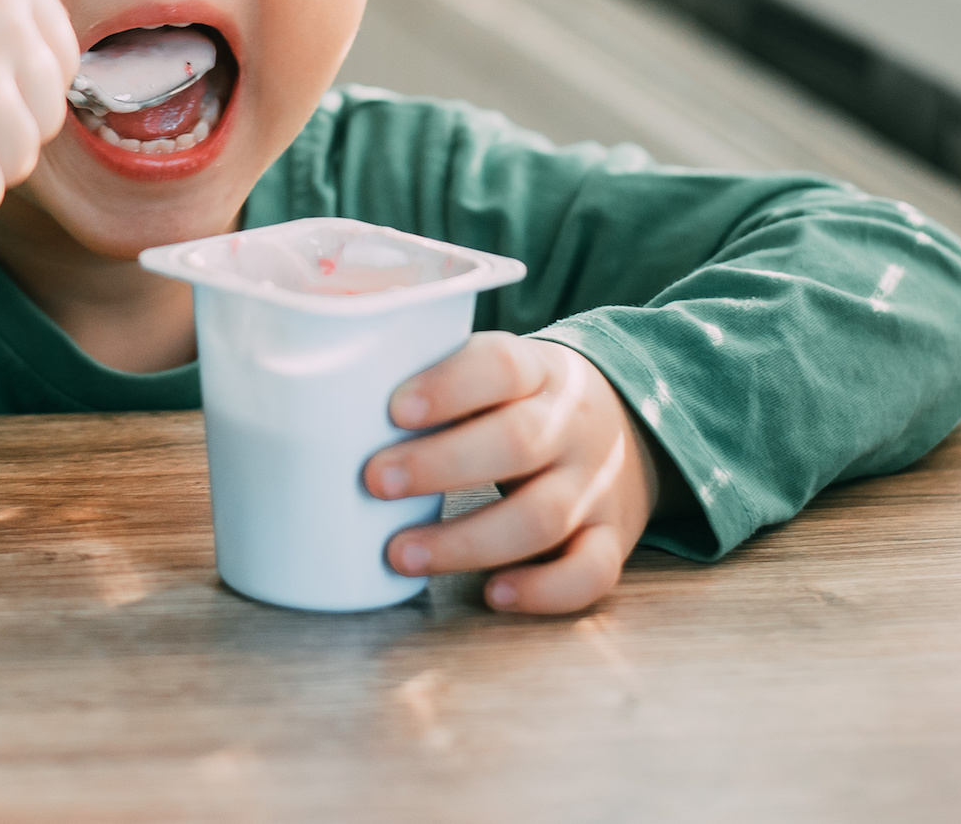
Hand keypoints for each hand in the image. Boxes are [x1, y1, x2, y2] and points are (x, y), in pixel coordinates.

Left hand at [363, 333, 662, 614]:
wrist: (631, 427)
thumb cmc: (527, 404)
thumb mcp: (500, 375)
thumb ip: (441, 384)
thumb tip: (329, 403)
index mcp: (539, 371)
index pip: (501, 365)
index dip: (448, 387)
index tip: (394, 410)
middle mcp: (573, 424)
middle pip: (517, 442)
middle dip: (441, 465)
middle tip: (375, 482)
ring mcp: (597, 484)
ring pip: (543, 516)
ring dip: (467, 541)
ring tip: (401, 554)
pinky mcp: (614, 537)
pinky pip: (590, 572)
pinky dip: (543, 590)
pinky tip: (492, 593)